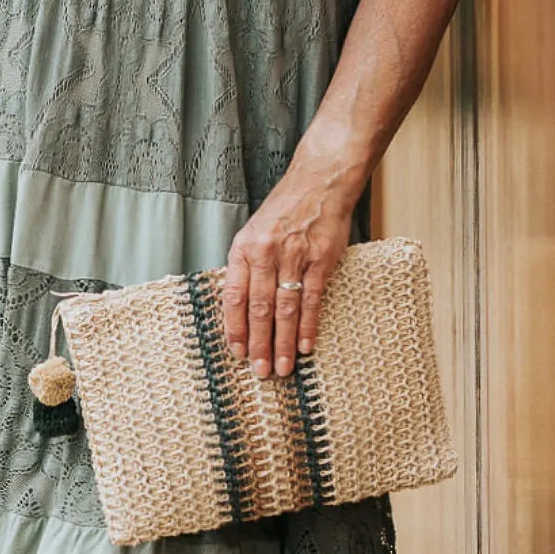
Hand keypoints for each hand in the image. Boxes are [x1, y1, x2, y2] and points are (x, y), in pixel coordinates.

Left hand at [224, 152, 360, 378]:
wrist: (319, 182)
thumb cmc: (284, 212)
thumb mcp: (254, 234)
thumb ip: (246, 268)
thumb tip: (239, 311)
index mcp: (243, 248)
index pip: (234, 296)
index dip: (234, 328)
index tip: (237, 354)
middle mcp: (265, 253)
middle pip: (259, 308)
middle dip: (259, 344)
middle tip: (260, 372)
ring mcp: (293, 256)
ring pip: (285, 308)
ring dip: (283, 342)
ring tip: (282, 368)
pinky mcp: (320, 259)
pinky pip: (312, 299)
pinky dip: (307, 326)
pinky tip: (305, 346)